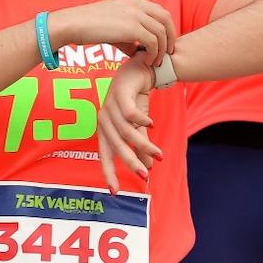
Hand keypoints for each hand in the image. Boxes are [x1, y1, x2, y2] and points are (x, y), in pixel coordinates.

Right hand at [54, 0, 176, 65]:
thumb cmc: (89, 28)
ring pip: (161, 32)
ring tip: (156, 62)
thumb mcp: (113, 27)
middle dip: (170, 37)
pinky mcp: (131, 27)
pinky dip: (153, 53)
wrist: (73, 24)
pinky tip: (146, 62)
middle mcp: (136, 4)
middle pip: (166, 19)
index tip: (164, 44)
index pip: (160, 11)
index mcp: (132, 0)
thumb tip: (139, 51)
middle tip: (167, 54)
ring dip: (162, 49)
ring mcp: (135, 14)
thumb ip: (129, 36)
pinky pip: (152, 42)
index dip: (167, 28)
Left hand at [95, 53, 159, 192]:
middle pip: (115, 145)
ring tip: (160, 155)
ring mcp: (109, 105)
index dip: (108, 172)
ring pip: (125, 131)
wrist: (139, 70)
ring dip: (143, 144)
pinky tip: (152, 125)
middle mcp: (103, 119)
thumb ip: (141, 145)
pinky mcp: (119, 93)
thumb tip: (147, 168)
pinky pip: (128, 111)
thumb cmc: (135, 100)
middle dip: (130, 161)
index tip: (114, 192)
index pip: (104, 154)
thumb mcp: (139, 125)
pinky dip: (140, 120)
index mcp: (104, 129)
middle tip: (145, 175)